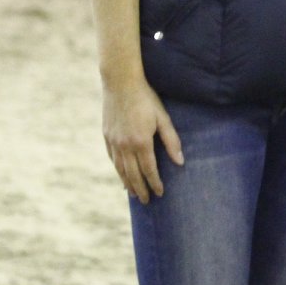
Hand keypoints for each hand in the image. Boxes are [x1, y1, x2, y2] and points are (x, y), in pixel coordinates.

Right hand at [102, 78, 181, 202]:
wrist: (120, 83)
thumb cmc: (146, 98)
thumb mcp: (163, 117)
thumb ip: (171, 140)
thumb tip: (180, 161)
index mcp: (141, 142)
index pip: (149, 170)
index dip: (155, 183)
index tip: (160, 194)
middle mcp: (125, 146)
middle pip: (133, 174)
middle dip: (141, 189)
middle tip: (147, 201)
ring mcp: (113, 142)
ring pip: (120, 169)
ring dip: (128, 183)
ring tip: (134, 194)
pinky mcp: (106, 137)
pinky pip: (112, 159)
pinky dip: (118, 170)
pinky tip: (121, 175)